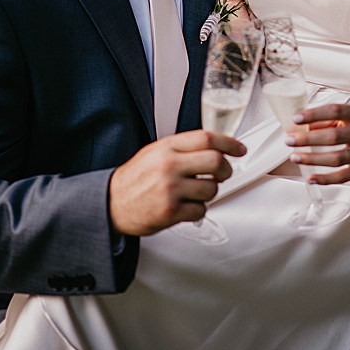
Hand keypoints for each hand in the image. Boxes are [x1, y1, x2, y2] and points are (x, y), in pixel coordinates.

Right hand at [108, 130, 246, 235]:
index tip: (239, 149)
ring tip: (196, 193)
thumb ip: (183, 148)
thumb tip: (215, 147)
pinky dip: (198, 210)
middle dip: (225, 169)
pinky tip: (186, 207)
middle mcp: (169, 166)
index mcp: (166, 148)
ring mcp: (169, 189)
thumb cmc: (134, 179)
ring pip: (211, 188)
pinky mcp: (169, 211)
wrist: (109, 204)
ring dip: (210, 193)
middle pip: (216, 161)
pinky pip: (200, 210)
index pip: (207, 138)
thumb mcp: (155, 153)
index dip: (229, 143)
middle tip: (221, 174)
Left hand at [287, 102, 349, 183]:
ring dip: (313, 159)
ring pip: (337, 158)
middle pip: (334, 137)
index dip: (314, 115)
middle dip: (308, 139)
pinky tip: (310, 178)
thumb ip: (325, 120)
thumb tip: (298, 127)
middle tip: (289, 140)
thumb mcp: (347, 115)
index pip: (335, 111)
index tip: (296, 118)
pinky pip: (343, 177)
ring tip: (295, 157)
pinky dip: (325, 179)